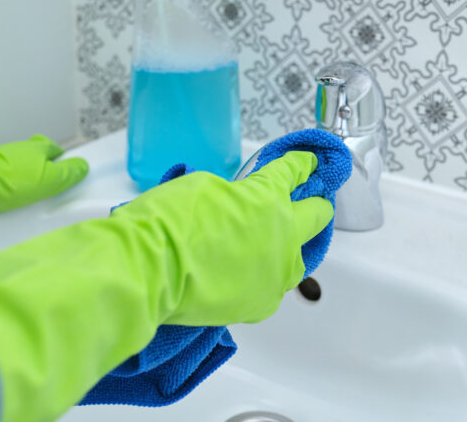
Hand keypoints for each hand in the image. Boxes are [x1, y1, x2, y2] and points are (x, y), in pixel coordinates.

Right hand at [114, 150, 333, 325]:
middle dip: (315, 206)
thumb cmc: (168, 221)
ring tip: (272, 247)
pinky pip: (272, 287)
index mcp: (268, 196)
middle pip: (317, 215)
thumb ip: (234, 197)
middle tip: (310, 203)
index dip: (301, 166)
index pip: (293, 172)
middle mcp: (283, 233)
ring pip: (298, 259)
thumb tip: (238, 208)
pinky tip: (246, 276)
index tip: (307, 164)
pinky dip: (263, 279)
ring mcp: (276, 272)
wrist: (149, 269)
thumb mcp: (204, 187)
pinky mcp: (262, 303)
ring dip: (289, 248)